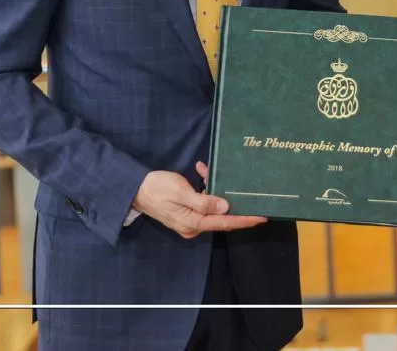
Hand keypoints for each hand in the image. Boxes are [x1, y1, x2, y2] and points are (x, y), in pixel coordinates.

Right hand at [132, 162, 265, 239]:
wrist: (134, 190)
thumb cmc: (156, 189)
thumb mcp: (180, 192)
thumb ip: (203, 201)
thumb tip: (225, 207)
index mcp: (193, 223)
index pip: (225, 222)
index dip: (244, 220)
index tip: (262, 216)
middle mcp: (193, 226)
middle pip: (221, 216)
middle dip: (232, 201)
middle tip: (250, 192)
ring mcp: (189, 220)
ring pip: (212, 206)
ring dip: (214, 189)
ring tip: (207, 171)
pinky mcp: (186, 213)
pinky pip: (202, 202)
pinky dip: (205, 188)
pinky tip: (201, 172)